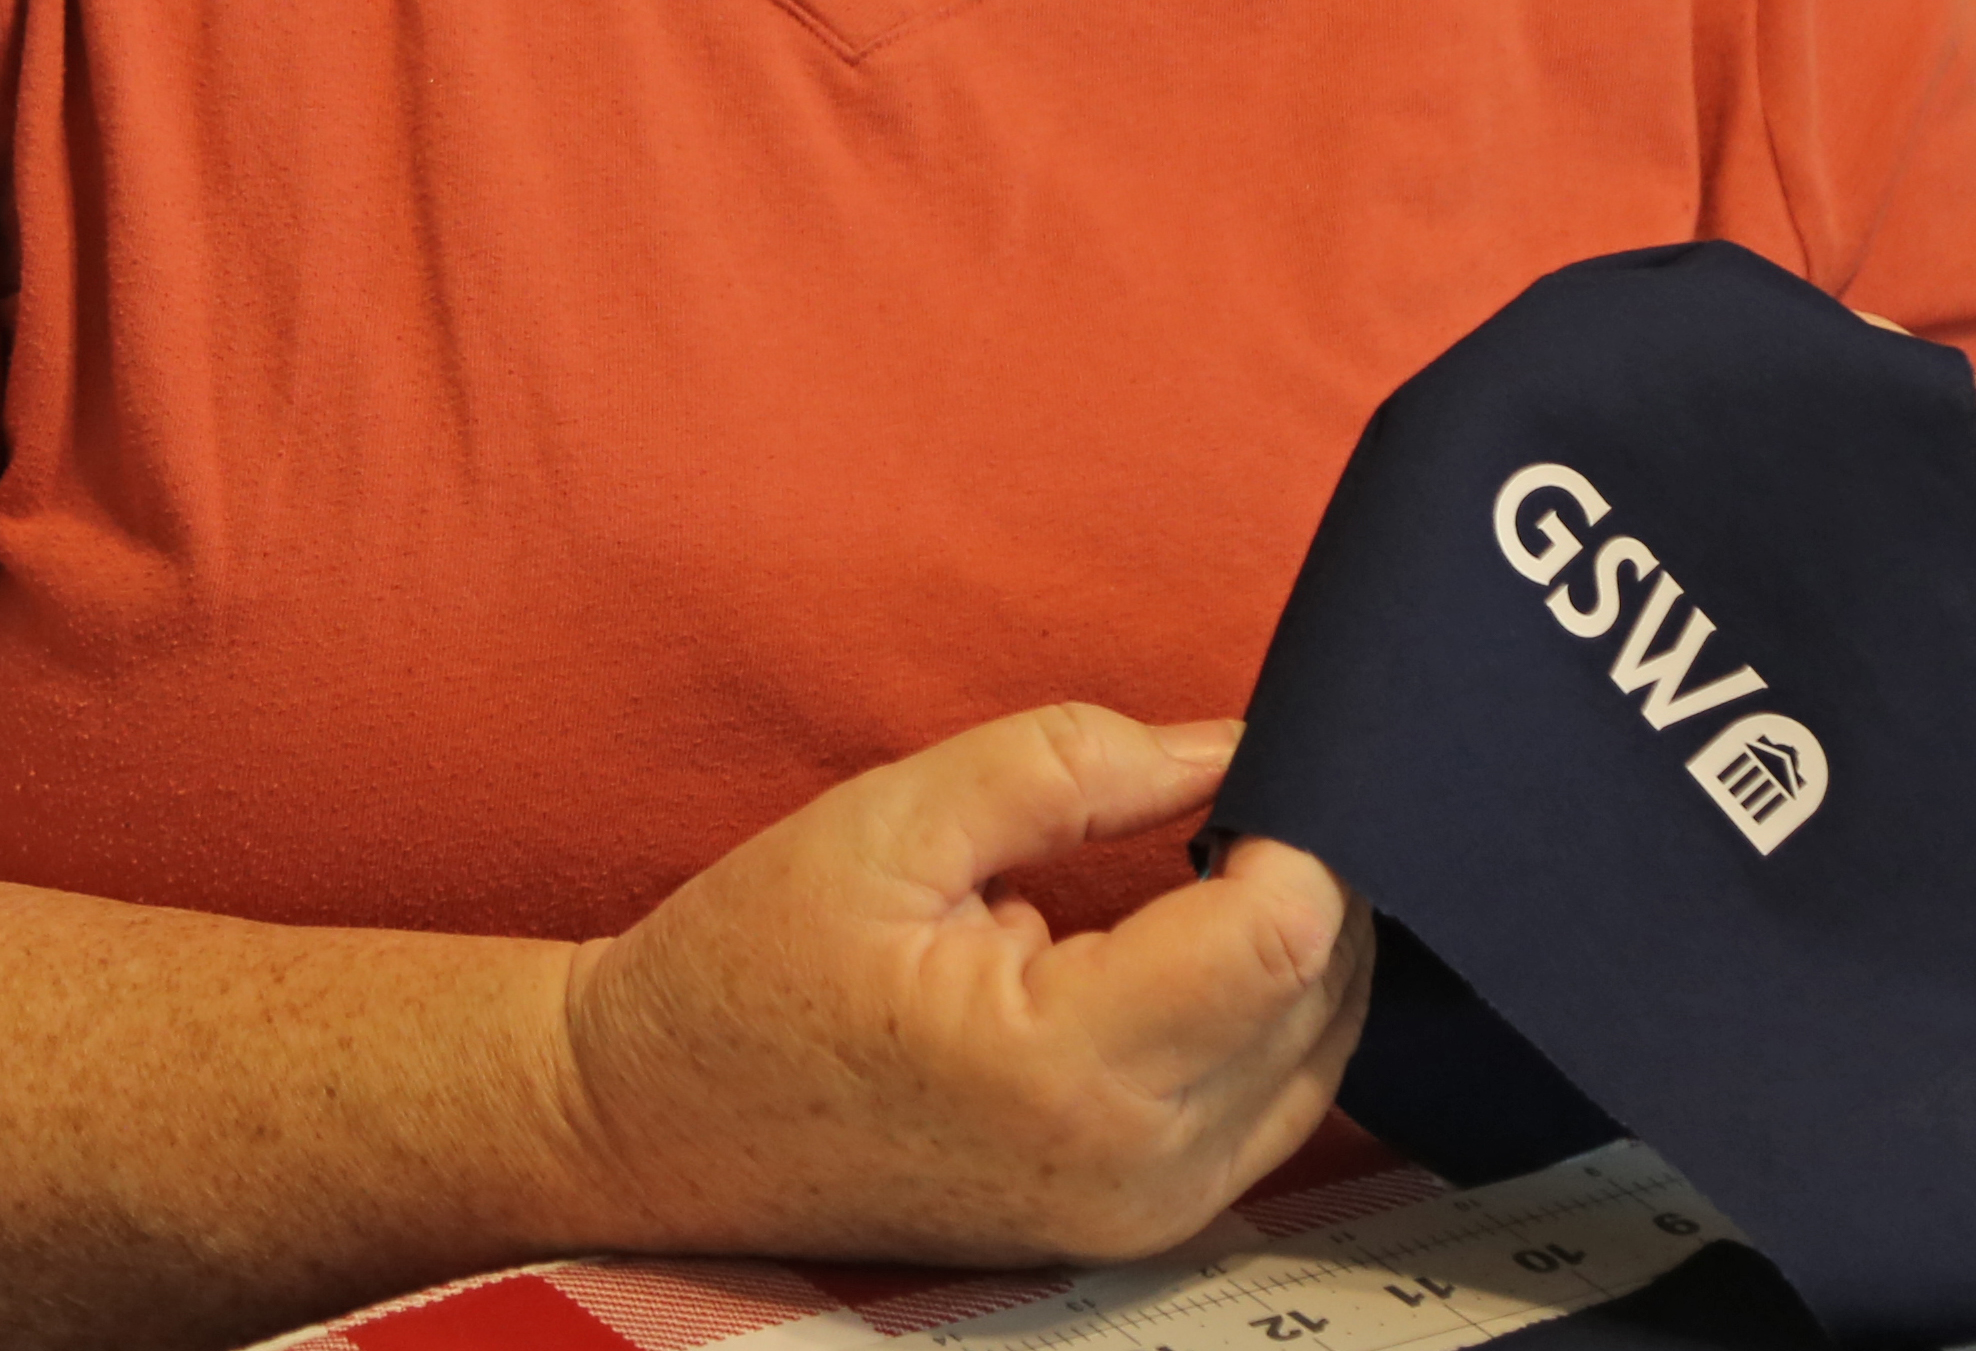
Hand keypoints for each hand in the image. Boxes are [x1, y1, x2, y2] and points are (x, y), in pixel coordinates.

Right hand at [549, 704, 1370, 1267]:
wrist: (653, 1125)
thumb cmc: (748, 972)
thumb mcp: (892, 819)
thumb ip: (1071, 767)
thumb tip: (1226, 745)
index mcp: (1063, 1065)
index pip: (1286, 937)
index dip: (1296, 829)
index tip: (1251, 761)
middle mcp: (1124, 1168)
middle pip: (1322, 1002)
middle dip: (1309, 883)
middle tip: (1234, 798)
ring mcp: (1133, 1218)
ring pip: (1319, 1063)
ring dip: (1296, 955)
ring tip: (1211, 864)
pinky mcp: (1129, 1230)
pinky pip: (1267, 1114)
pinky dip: (1264, 1022)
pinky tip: (1192, 949)